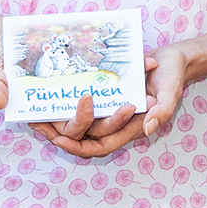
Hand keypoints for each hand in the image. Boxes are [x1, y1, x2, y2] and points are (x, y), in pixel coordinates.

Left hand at [32, 46, 193, 159]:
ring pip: (78, 127)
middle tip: (39, 123)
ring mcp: (108, 112)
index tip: (60, 139)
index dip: (79, 147)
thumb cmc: (171, 75)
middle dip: (60, 135)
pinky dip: (63, 108)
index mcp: (131, 128)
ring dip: (56, 124)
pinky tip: (46, 100)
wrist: (171, 60)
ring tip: (35, 116)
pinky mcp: (103, 98)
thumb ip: (162, 111)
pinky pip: (79, 109)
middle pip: (83, 139)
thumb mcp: (170, 90)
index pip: (100, 146)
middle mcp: (116, 124)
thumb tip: (147, 129)